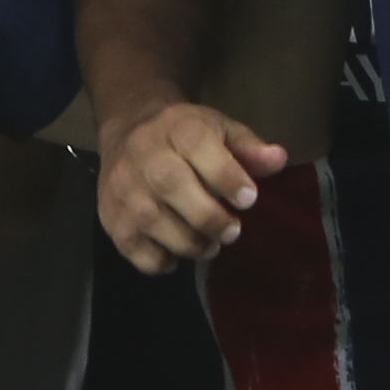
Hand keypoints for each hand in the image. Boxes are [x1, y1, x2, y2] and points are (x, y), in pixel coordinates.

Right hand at [96, 98, 284, 269]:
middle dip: (209, 217)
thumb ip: (249, 148)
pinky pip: (133, 248)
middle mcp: (145, 155)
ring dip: (189, 243)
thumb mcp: (220, 129)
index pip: (199, 147)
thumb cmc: (185, 136)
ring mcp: (123, 187)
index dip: (227, 176)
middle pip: (172, 185)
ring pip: (152, 221)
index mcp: (178, 128)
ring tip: (210, 246)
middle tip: (232, 231)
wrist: (129, 131)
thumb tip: (278, 159)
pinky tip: (176, 253)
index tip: (249, 199)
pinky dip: (159, 261)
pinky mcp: (110, 216)